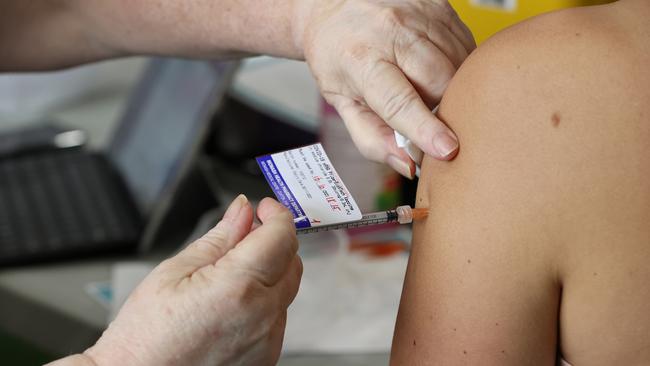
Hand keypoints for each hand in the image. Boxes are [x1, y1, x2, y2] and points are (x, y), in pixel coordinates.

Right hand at [74, 196, 301, 365]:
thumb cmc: (145, 336)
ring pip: (286, 290)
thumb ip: (219, 237)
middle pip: (291, 262)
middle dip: (275, 241)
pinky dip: (264, 302)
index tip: (265, 208)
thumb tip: (242, 211)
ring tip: (230, 275)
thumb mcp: (174, 272)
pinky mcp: (265, 358)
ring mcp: (267, 341)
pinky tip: (233, 304)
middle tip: (247, 234)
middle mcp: (261, 316)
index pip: (281, 236)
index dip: (276, 214)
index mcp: (238, 287)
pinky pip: (277, 319)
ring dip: (270, 273)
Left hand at [295, 0, 474, 177]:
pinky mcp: (439, 5)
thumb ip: (372, 138)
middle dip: (442, 108)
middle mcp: (391, 31)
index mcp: (360, 60)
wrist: (332, 9)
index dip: (424, 128)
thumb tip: (408, 164)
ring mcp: (418, 15)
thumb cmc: (337, 58)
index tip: (447, 149)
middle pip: (439, 81)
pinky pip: (465, 46)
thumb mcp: (341, 103)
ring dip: (452, 88)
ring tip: (427, 89)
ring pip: (458, 64)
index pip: (398, 100)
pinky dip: (458, 66)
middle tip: (428, 116)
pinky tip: (437, 69)